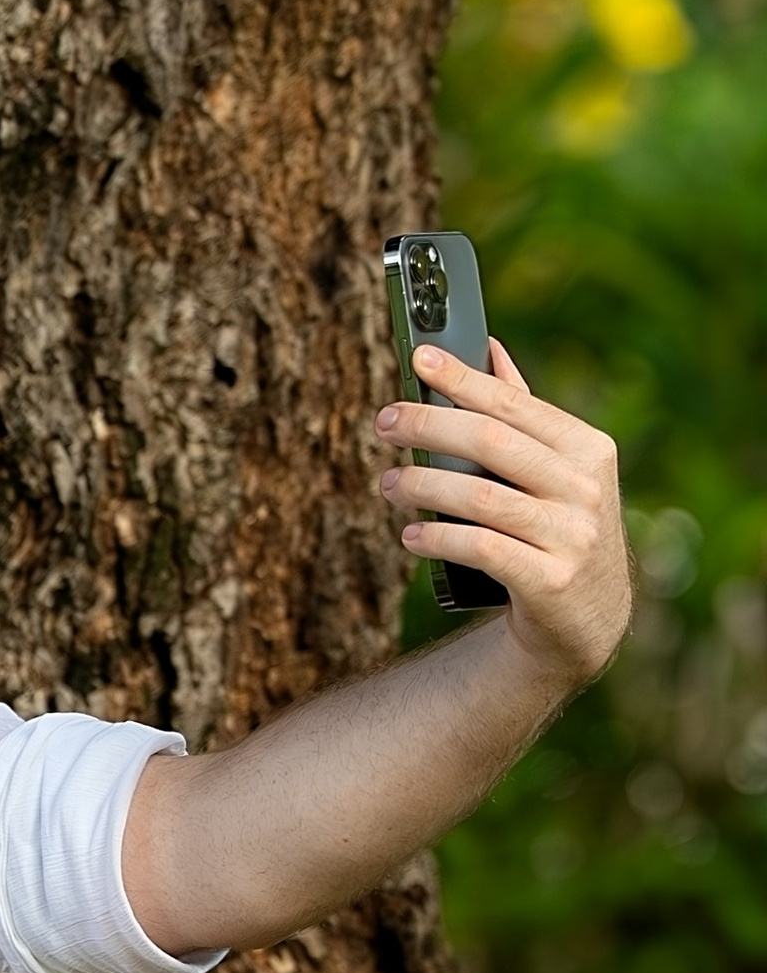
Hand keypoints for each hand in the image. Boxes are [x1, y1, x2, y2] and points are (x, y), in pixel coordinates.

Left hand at [374, 338, 630, 691]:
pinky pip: (481, 548)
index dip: (463, 379)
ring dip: (423, 484)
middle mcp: (585, 488)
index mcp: (588, 448)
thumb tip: (489, 349)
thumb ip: (525, 415)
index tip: (418, 357)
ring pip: (480, 496)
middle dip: (430, 425)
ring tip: (388, 484)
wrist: (587, 623)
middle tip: (384, 422)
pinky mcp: (550, 581)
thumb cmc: (559, 533)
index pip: (514, 404)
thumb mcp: (557, 472)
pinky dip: (438, 538)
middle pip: (492, 442)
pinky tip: (410, 534)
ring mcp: (572, 536)